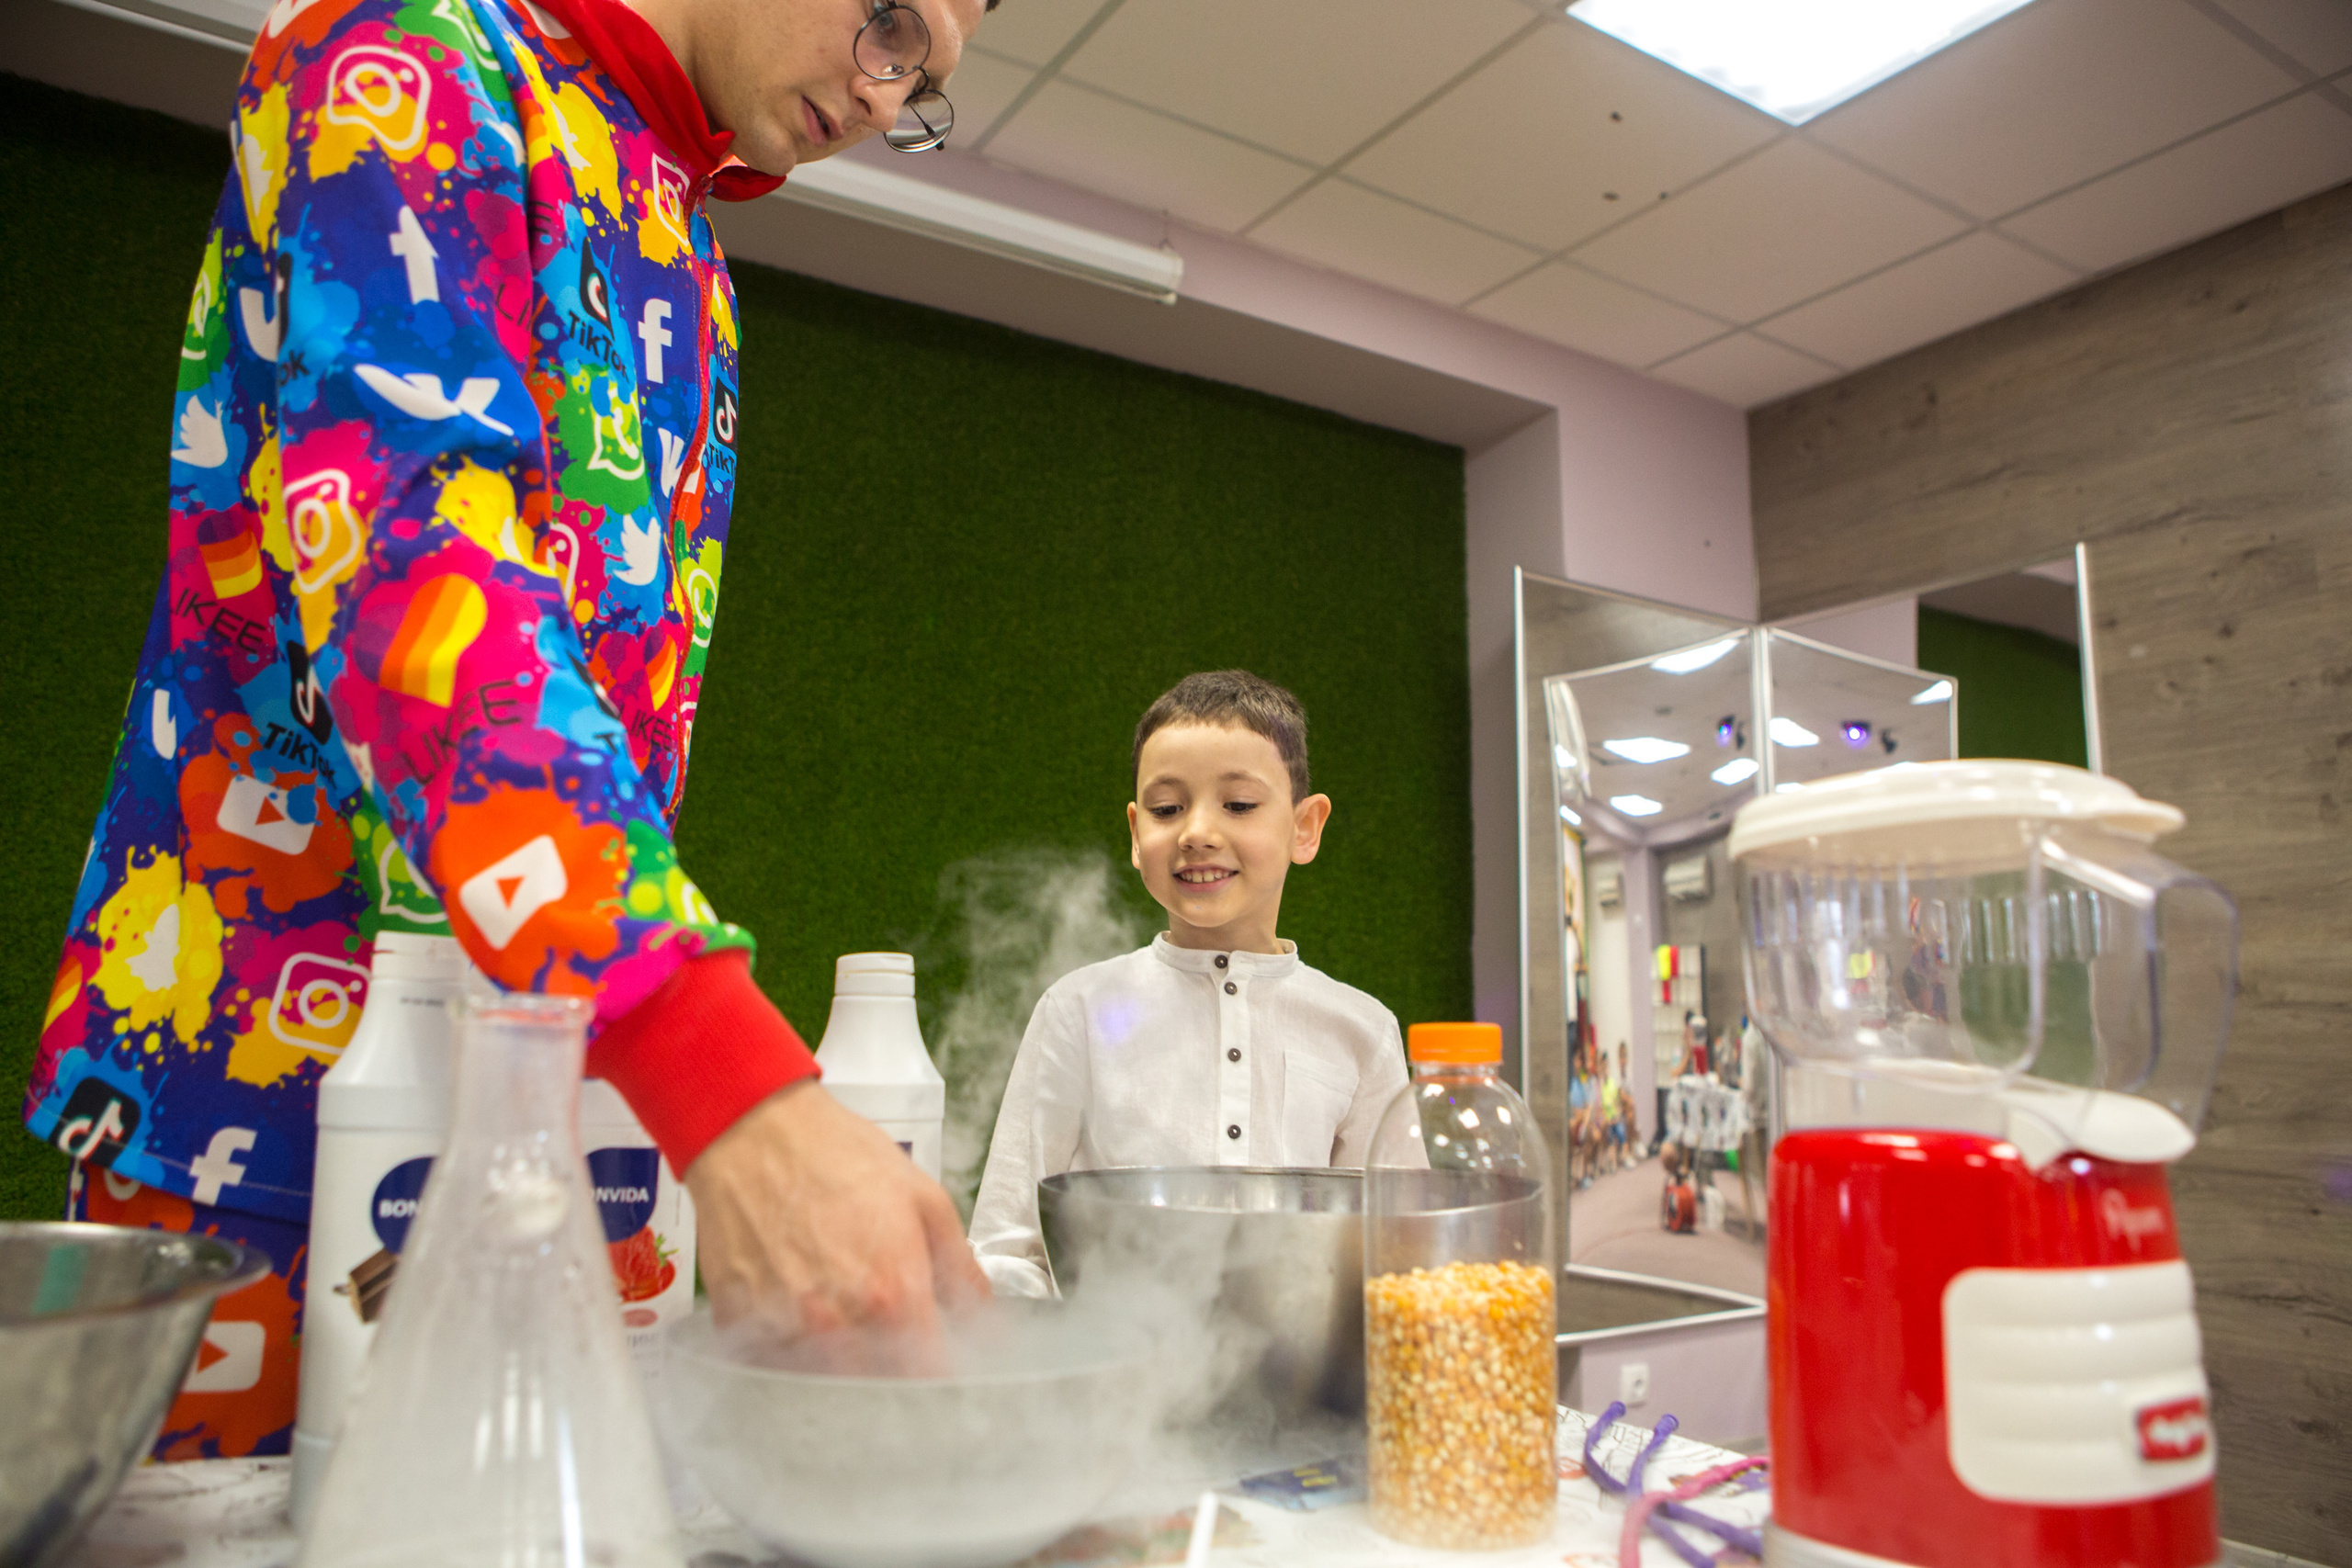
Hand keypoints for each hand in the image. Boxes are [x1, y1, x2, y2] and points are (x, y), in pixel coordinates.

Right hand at [686, 1080, 989, 1355]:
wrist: (755, 1129)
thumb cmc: (839, 1155)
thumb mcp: (924, 1200)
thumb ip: (961, 1271)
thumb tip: (988, 1321)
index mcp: (894, 1295)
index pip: (928, 1379)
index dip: (939, 1382)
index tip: (939, 1372)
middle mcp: (838, 1322)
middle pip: (873, 1389)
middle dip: (888, 1378)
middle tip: (891, 1348)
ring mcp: (783, 1326)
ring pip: (818, 1383)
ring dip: (836, 1368)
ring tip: (841, 1327)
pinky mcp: (737, 1321)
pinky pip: (768, 1362)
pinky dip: (786, 1353)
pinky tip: (796, 1316)